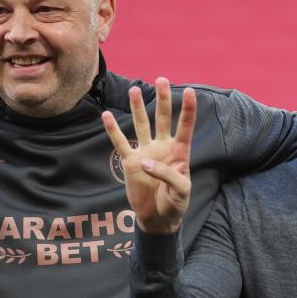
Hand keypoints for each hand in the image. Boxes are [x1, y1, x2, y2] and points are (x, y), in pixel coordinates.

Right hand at [102, 77, 196, 233]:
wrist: (158, 218)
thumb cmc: (175, 204)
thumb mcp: (181, 191)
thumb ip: (167, 174)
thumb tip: (145, 161)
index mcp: (180, 152)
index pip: (185, 126)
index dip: (188, 109)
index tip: (190, 91)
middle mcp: (163, 147)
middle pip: (163, 118)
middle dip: (163, 99)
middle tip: (161, 79)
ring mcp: (146, 152)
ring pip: (141, 125)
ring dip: (138, 108)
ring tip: (134, 90)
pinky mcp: (130, 162)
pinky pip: (120, 143)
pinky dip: (113, 130)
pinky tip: (106, 116)